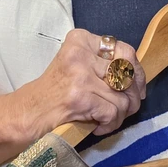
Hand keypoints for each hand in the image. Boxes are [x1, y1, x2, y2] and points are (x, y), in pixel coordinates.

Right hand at [18, 29, 146, 137]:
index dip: (136, 71)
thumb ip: (103, 64)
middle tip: (126, 107)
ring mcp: (81, 76)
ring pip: (123, 97)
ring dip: (120, 115)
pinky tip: (97, 126)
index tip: (136, 86)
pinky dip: (110, 125)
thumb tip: (139, 78)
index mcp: (80, 40)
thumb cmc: (55, 91)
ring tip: (107, 119)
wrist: (29, 112)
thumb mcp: (77, 65)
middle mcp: (80, 54)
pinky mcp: (81, 98)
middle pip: (127, 73)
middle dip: (132, 95)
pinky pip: (113, 113)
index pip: (124, 50)